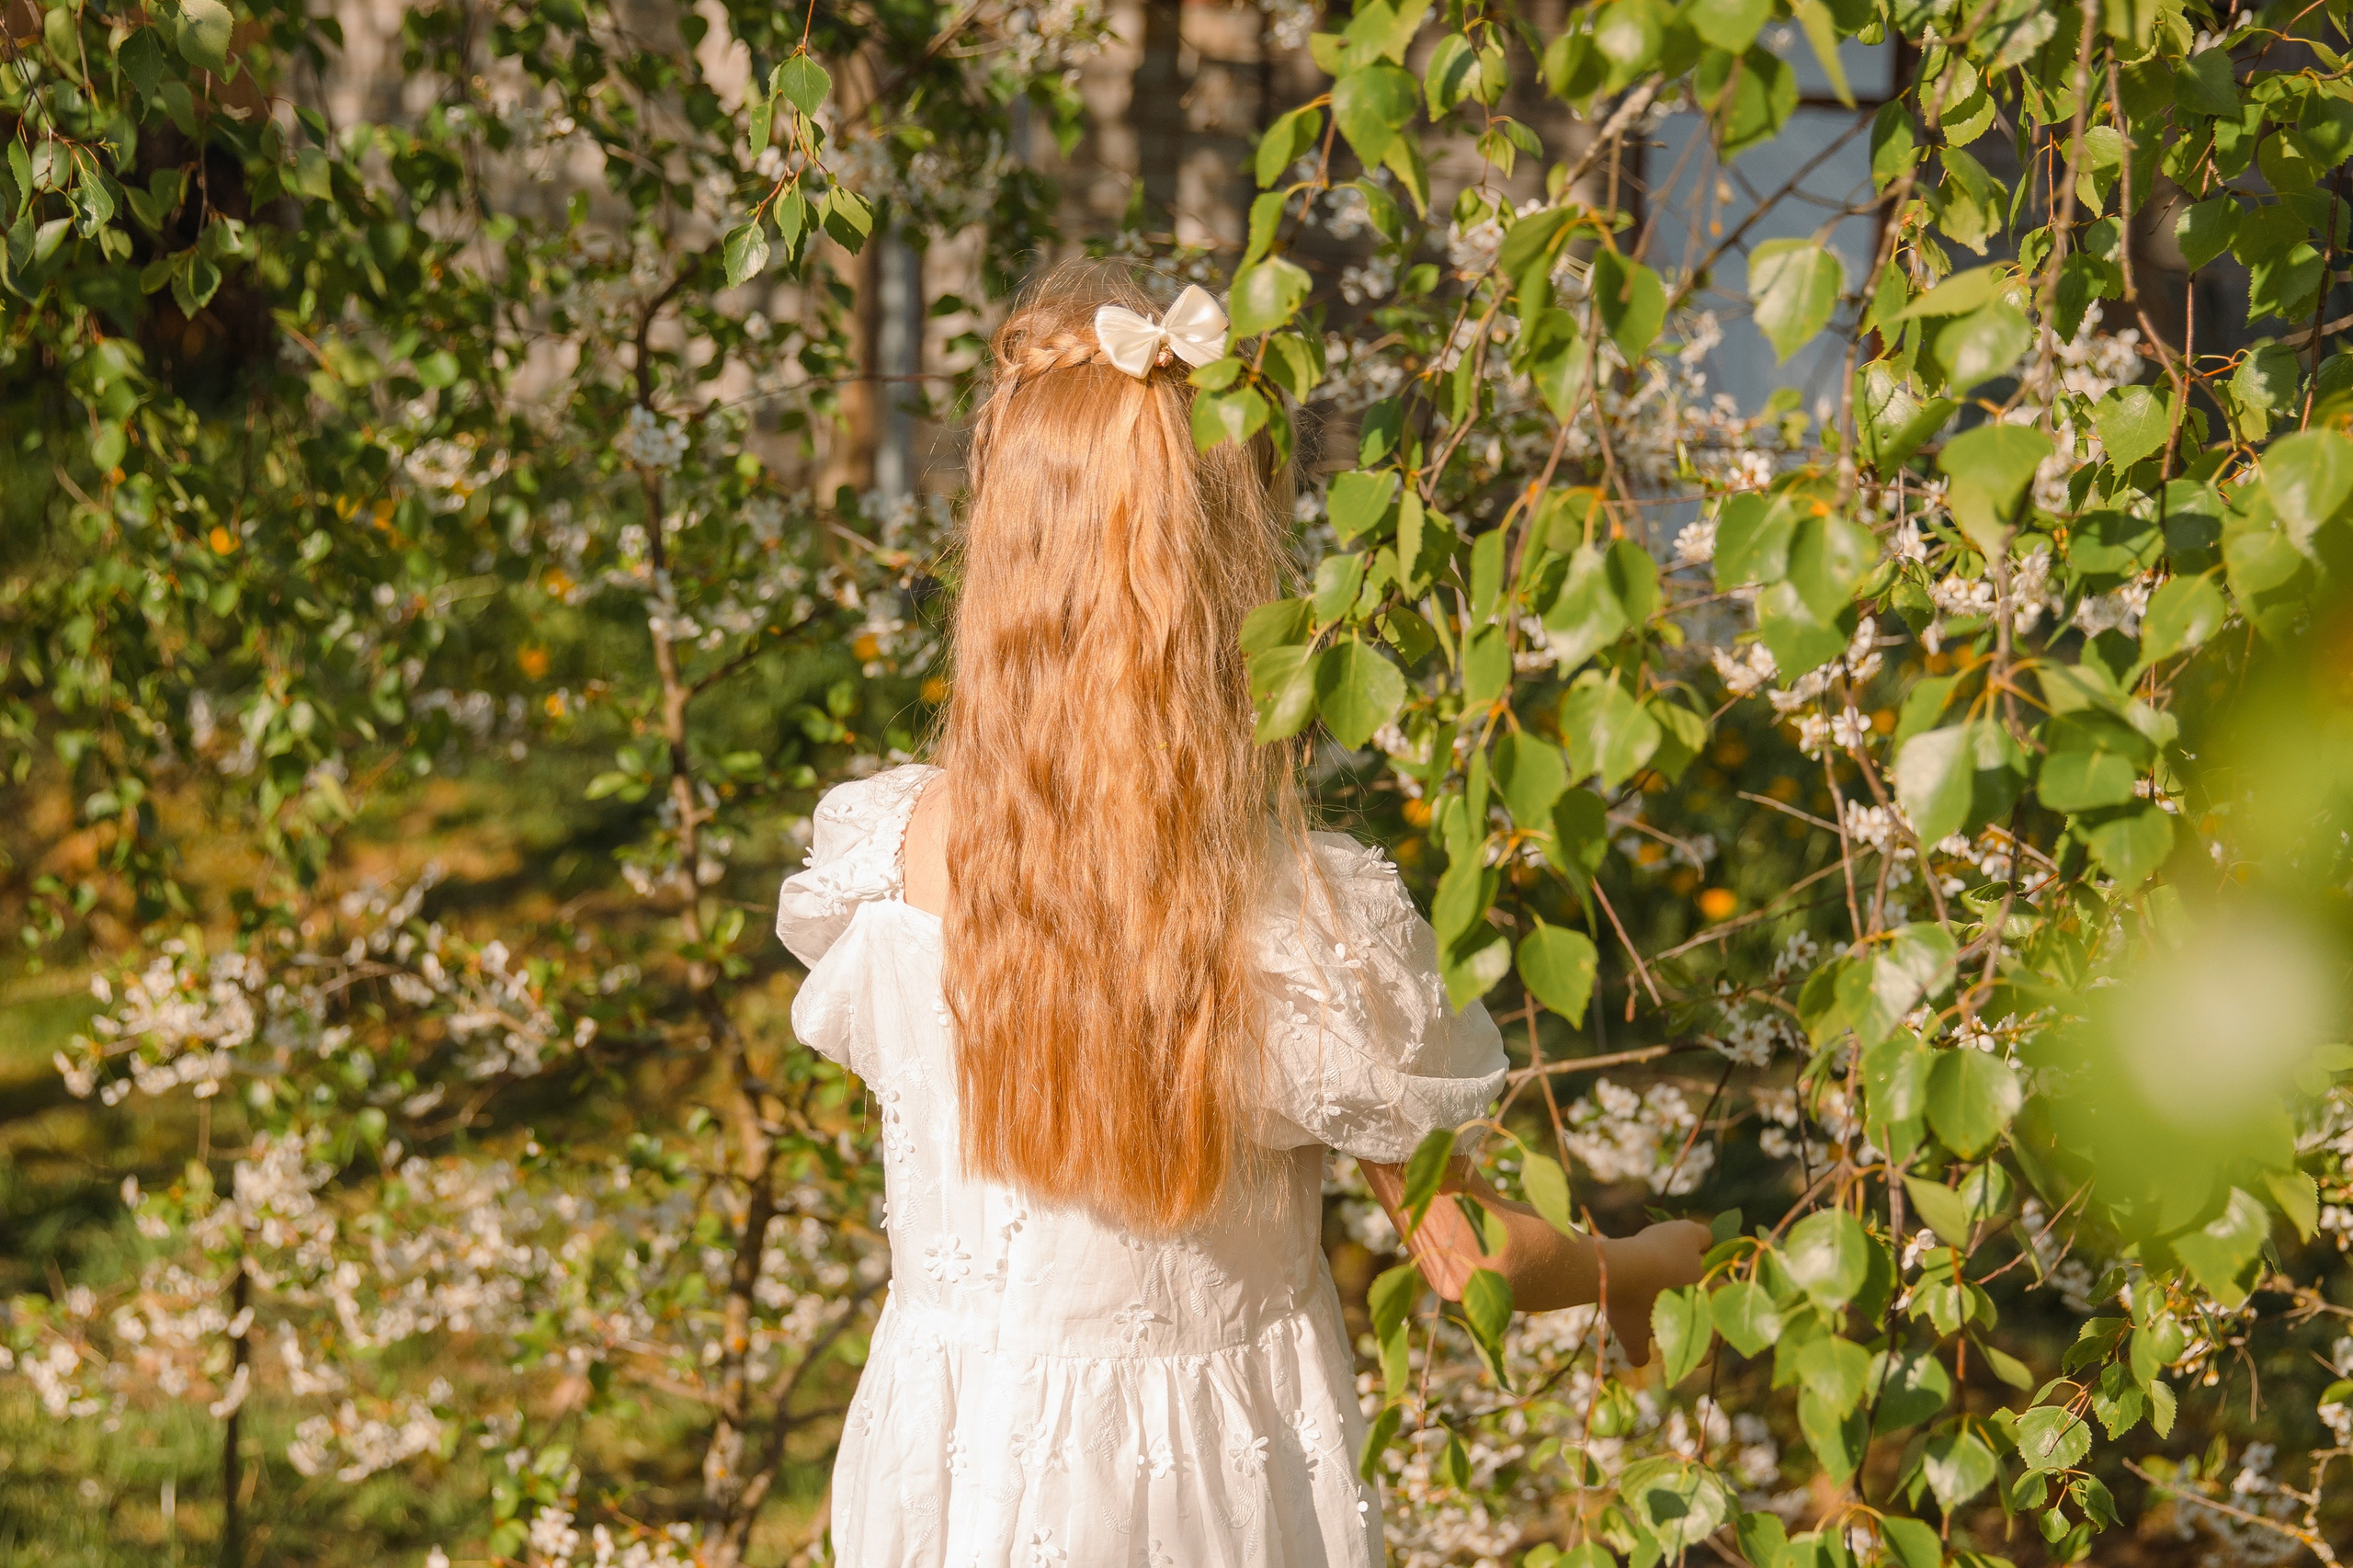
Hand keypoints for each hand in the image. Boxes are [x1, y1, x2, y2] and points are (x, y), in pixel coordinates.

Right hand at [1603, 1219, 1712, 1364]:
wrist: (1627, 1269)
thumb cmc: (1659, 1249)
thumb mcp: (1685, 1232)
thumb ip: (1703, 1236)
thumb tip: (1709, 1243)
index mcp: (1710, 1293)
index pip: (1729, 1297)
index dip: (1721, 1289)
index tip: (1708, 1279)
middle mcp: (1695, 1320)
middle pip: (1718, 1336)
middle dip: (1714, 1332)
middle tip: (1699, 1316)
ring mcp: (1666, 1334)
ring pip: (1691, 1357)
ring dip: (1690, 1352)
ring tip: (1680, 1341)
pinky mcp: (1635, 1339)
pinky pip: (1640, 1356)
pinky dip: (1639, 1354)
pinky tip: (1640, 1348)